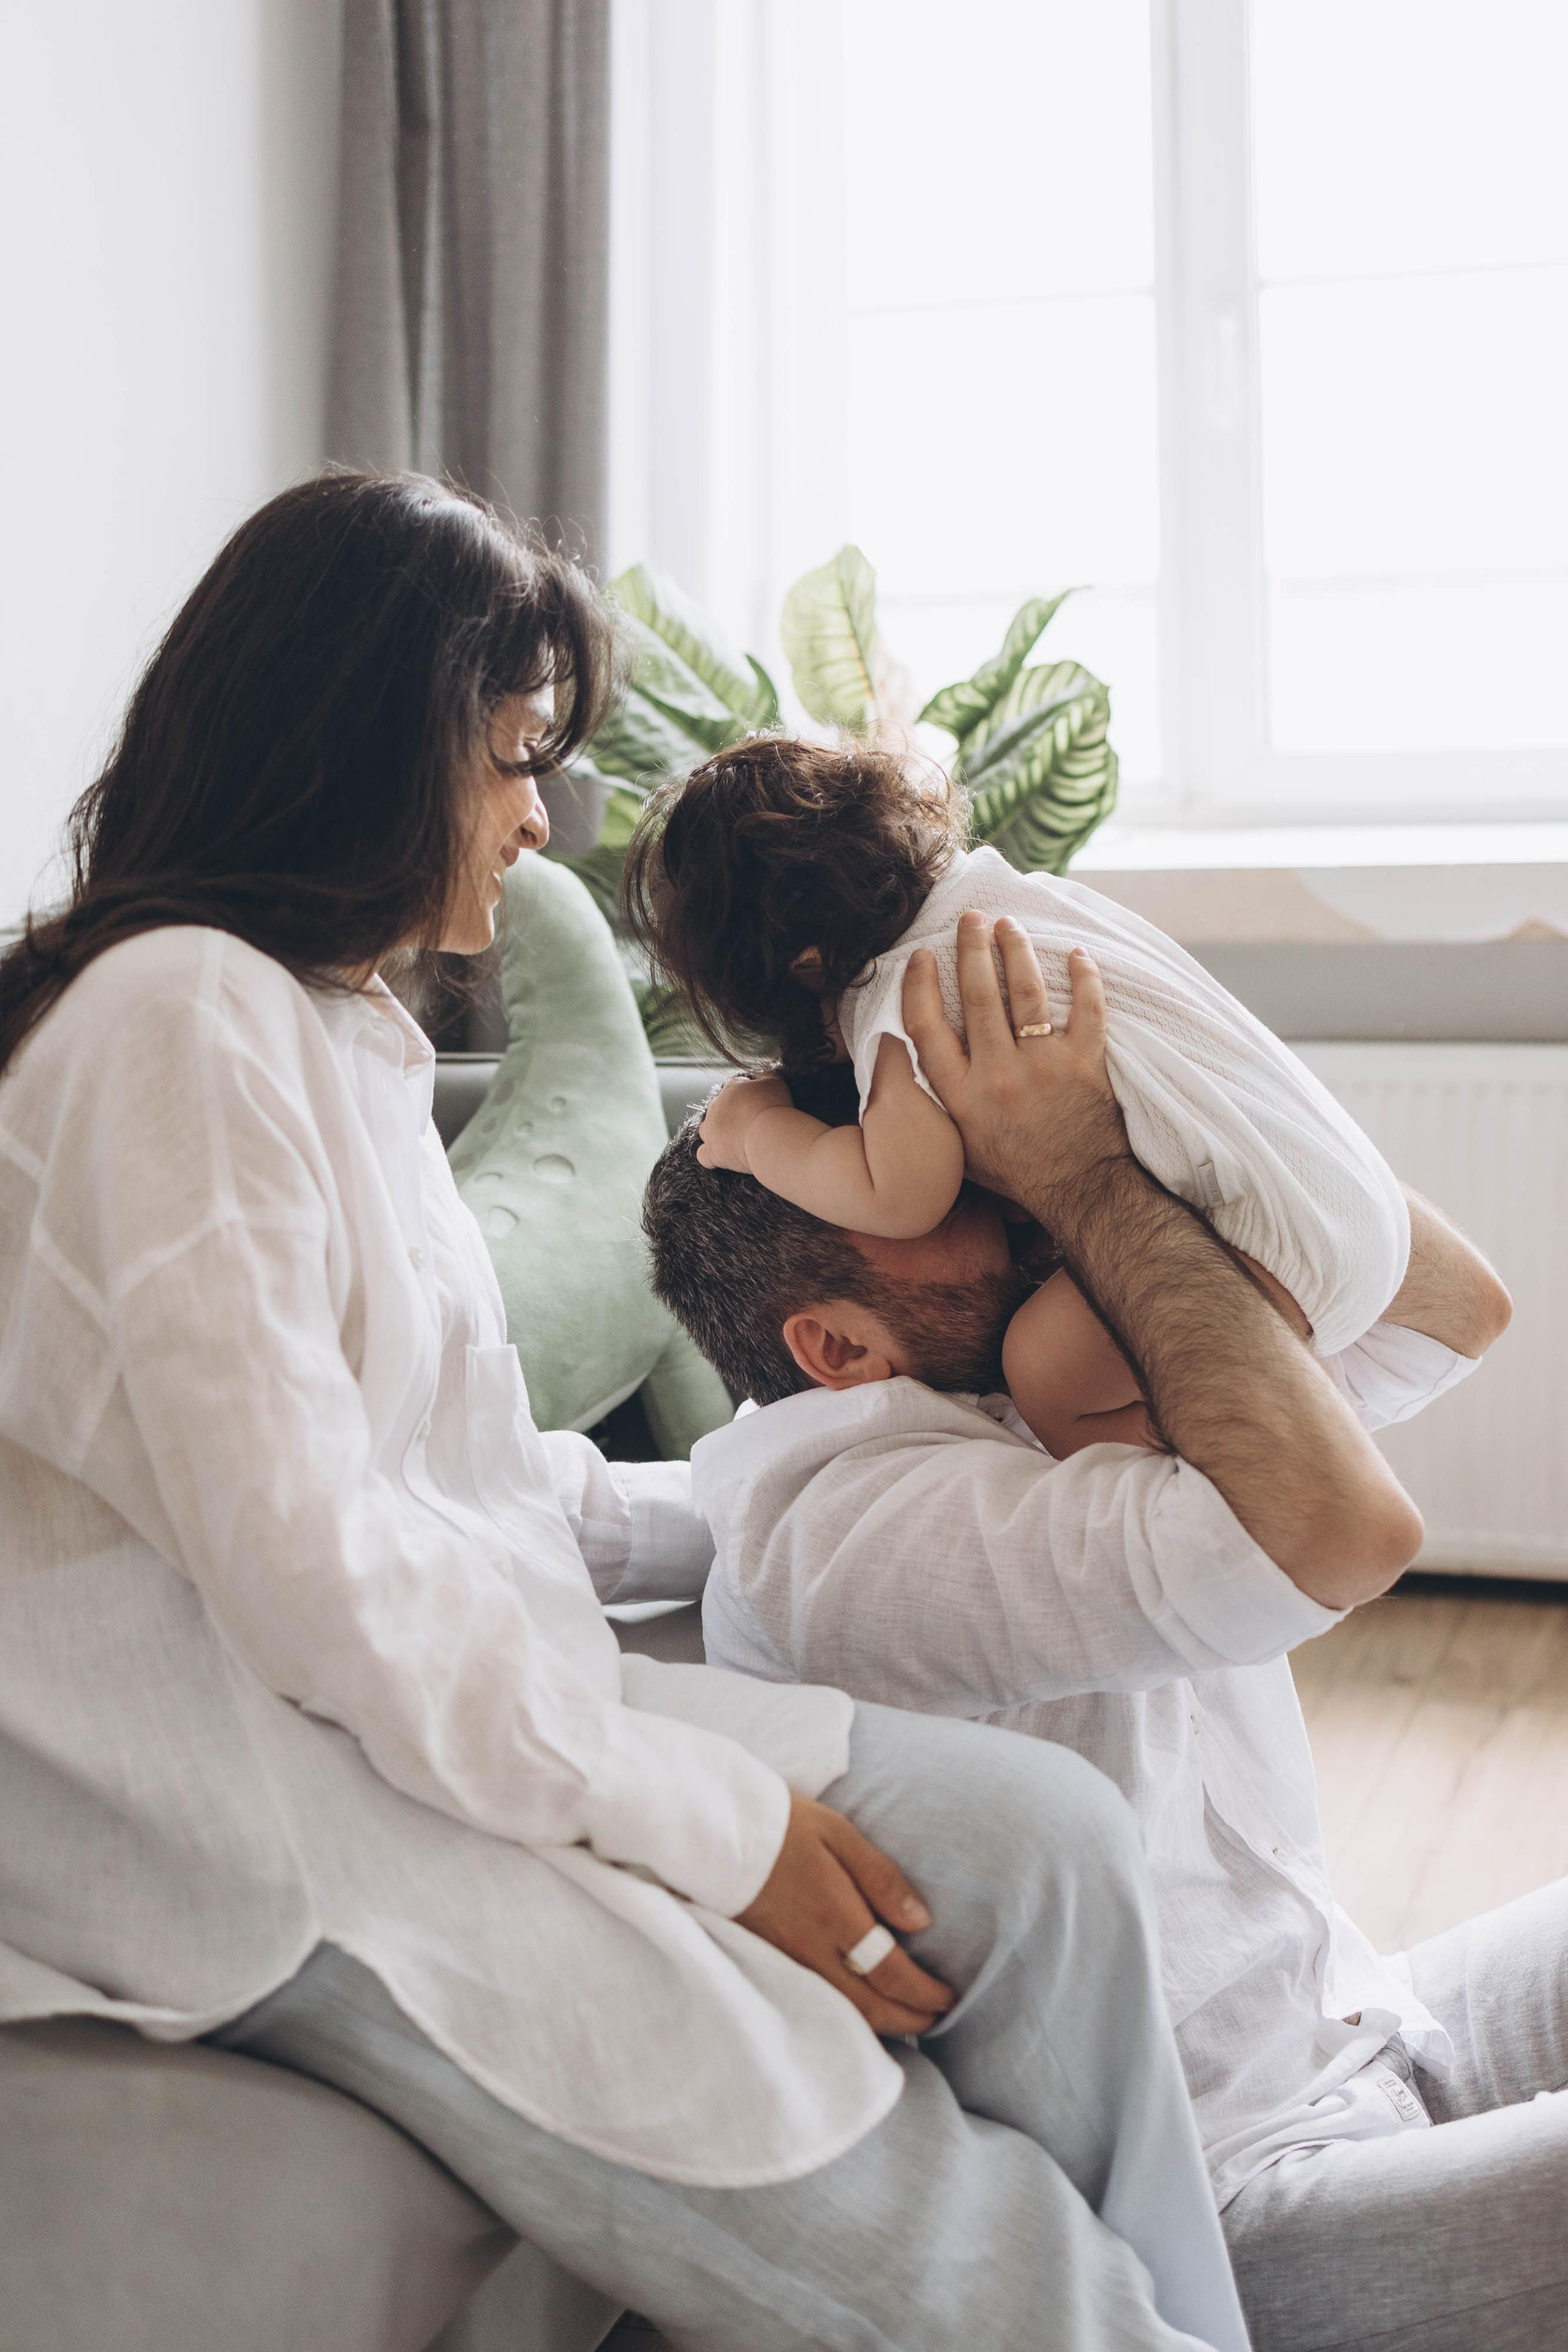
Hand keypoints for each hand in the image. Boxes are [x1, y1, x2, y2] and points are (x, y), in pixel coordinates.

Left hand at [696, 1072, 793, 1173]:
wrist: (769, 1136)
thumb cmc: (773, 1107)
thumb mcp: (775, 1082)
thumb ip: (765, 1075)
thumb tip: (761, 1075)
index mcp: (730, 1089)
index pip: (735, 1087)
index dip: (748, 1095)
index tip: (760, 1104)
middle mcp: (715, 1107)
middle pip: (718, 1108)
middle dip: (731, 1114)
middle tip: (750, 1123)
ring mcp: (711, 1131)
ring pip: (706, 1129)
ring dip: (716, 1132)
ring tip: (734, 1138)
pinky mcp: (712, 1152)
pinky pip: (703, 1154)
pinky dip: (710, 1155)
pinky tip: (720, 1156)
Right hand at [736, 1792, 955, 2035]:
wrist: (714, 1830)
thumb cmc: (783, 1824)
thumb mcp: (839, 1834)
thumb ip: (881, 1878)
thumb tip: (922, 1921)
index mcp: (835, 1915)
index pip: (891, 1973)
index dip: (924, 1994)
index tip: (948, 1997)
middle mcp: (811, 1948)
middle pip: (869, 2007)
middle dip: (909, 2020)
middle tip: (936, 2019)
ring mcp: (786, 1960)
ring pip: (842, 2012)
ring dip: (880, 2024)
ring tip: (907, 2019)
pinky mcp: (768, 1960)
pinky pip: (816, 2002)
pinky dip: (846, 2014)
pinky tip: (860, 2006)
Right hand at [902, 914, 1128, 1208]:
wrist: (1078, 1190)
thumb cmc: (1016, 1171)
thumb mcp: (960, 1146)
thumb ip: (940, 1103)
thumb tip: (913, 1064)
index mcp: (960, 1096)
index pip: (927, 1028)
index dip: (921, 985)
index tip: (923, 956)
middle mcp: (996, 1076)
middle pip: (978, 996)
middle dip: (972, 948)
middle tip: (970, 917)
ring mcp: (1042, 1067)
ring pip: (1025, 993)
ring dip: (1016, 950)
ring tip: (1009, 924)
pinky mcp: (1083, 1064)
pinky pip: (1086, 1009)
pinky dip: (1084, 979)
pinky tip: (1078, 955)